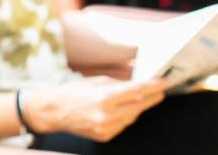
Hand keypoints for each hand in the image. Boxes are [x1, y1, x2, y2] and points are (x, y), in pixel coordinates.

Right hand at [22, 77, 165, 142]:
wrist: (54, 111)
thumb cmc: (73, 93)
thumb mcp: (97, 82)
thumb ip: (119, 85)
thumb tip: (139, 85)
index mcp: (104, 97)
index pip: (136, 91)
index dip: (152, 87)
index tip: (163, 83)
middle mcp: (106, 115)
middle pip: (138, 106)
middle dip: (150, 98)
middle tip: (159, 92)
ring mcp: (105, 128)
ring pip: (131, 118)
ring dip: (137, 108)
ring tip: (140, 99)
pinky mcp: (104, 136)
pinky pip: (122, 126)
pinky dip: (124, 117)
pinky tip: (121, 111)